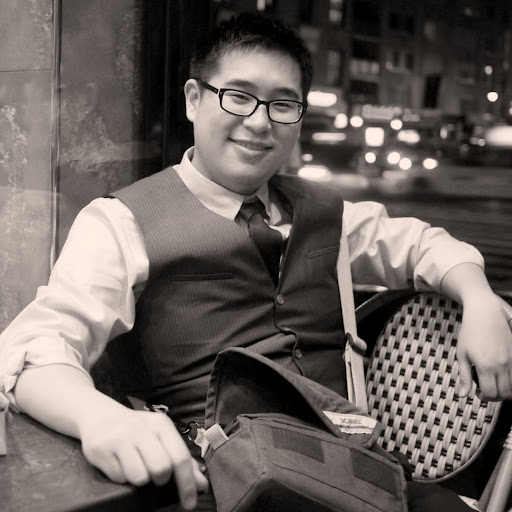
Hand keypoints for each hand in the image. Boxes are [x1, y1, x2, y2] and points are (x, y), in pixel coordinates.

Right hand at [80, 407, 208, 509]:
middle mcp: (142, 428)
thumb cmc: (137, 430)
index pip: (180, 456)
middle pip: (161, 468)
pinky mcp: (101, 449)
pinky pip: (119, 477)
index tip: (190, 503)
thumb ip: (181, 460)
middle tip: (156, 476)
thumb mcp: (161, 436)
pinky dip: (122, 477)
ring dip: (140, 479)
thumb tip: (201, 484)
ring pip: (140, 477)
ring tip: (137, 467)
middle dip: (161, 479)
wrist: (101, 416)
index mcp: (161, 424)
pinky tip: (120, 463)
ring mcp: (120, 438)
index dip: (187, 483)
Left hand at [456, 294, 511, 400]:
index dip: (484, 397)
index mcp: (486, 366)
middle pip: (504, 393)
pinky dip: (509, 379)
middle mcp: (502, 365)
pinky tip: (498, 372)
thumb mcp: (462, 354)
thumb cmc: (470, 332)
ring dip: (504, 388)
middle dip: (494, 396)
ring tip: (491, 379)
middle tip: (484, 388)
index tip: (477, 391)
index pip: (491, 394)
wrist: (485, 312)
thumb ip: (464, 376)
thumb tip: (463, 395)